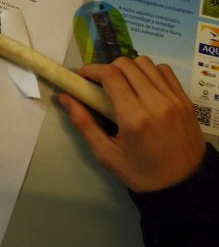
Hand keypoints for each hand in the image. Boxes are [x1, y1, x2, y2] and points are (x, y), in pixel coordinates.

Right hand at [59, 56, 205, 191]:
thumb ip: (83, 123)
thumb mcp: (106, 154)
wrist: (183, 185)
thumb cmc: (140, 172)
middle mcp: (156, 102)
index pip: (110, 75)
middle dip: (107, 68)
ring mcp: (174, 99)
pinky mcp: (185, 99)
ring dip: (128, 68)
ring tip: (122, 85)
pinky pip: (164, 70)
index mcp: (134, 117)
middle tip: (100, 84)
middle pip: (126, 64)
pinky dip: (149, 72)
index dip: (92, 70)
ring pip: (145, 63)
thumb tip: (65, 97)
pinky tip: (142, 87)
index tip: (82, 77)